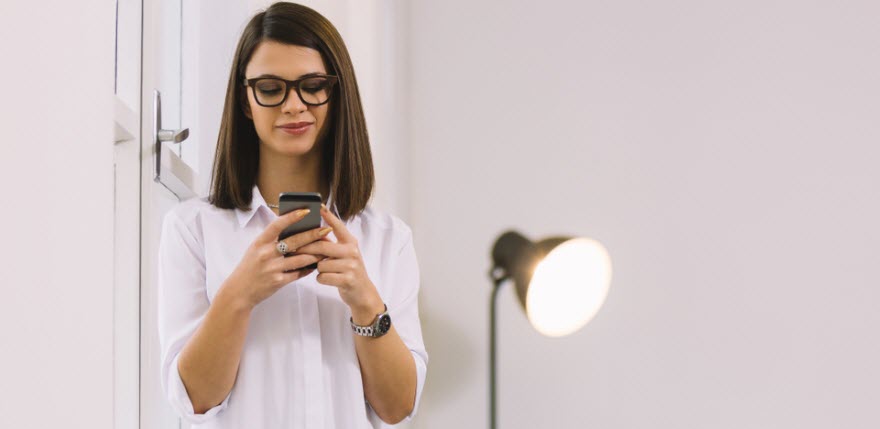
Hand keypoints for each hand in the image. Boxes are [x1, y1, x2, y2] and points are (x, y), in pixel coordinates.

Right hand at [223, 208, 332, 308]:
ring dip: (316, 253)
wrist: (239, 291)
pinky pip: (298, 273)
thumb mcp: (255, 249)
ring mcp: (272, 268)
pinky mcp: (278, 281)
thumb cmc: (249, 267)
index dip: (292, 217)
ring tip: (326, 248)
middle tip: (326, 229)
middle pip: (294, 241)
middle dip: (313, 235)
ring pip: (300, 258)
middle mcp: (266, 254)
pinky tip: (316, 264)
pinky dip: (308, 268)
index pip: (277, 225)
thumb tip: (292, 227)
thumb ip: (271, 240)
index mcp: (259, 242)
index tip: (306, 210)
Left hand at [295, 204, 383, 322]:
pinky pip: (323, 277)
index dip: (328, 216)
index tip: (319, 206)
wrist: (362, 293)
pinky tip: (328, 279)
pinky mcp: (347, 280)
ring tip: (325, 270)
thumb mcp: (345, 255)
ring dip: (317, 268)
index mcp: (351, 242)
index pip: (338, 226)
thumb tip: (311, 235)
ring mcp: (351, 266)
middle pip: (322, 246)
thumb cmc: (348, 271)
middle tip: (293, 249)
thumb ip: (332, 245)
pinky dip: (321, 279)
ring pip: (320, 264)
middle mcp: (352, 252)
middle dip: (306, 248)